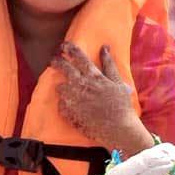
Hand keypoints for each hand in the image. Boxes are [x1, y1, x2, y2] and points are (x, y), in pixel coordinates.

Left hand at [53, 42, 152, 158]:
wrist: (117, 129)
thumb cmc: (121, 105)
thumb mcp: (118, 82)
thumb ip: (109, 64)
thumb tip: (104, 47)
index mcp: (93, 76)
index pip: (79, 57)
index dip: (70, 49)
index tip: (65, 45)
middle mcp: (80, 86)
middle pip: (64, 69)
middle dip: (57, 62)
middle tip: (53, 60)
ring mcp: (72, 100)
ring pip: (60, 87)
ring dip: (62, 84)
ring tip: (65, 86)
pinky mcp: (68, 113)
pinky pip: (61, 103)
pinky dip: (64, 102)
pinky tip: (69, 103)